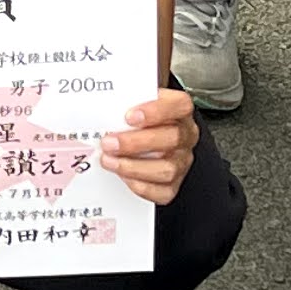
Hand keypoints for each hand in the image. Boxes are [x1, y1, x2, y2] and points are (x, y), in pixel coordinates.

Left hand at [98, 86, 200, 206]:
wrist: (141, 136)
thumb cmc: (137, 115)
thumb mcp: (133, 99)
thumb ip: (125, 98)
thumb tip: (105, 103)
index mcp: (180, 110)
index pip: (179, 105)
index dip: (156, 111)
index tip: (129, 116)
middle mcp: (185, 136)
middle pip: (172, 138)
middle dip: (135, 142)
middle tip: (109, 142)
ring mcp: (181, 161)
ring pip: (166, 169)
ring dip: (133, 166)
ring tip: (109, 160)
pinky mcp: (172, 184)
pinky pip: (160, 191)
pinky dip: (138, 184)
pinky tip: (121, 175)